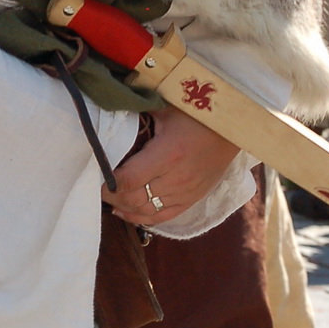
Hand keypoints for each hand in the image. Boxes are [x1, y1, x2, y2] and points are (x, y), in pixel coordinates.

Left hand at [104, 107, 236, 225]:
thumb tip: (110, 114)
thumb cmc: (196, 114)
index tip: (96, 175)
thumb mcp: (166, 108)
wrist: (232, 129)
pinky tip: (126, 212)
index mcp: (168, 154)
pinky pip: (164, 217)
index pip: (129, 180)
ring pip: (147, 211)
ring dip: (124, 207)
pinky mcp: (193, 199)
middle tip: (97, 186)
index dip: (108, 183)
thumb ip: (138, 114)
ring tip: (109, 198)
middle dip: (112, 195)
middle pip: (134, 199)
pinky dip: (142, 218)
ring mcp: (186, 193)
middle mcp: (176, 179)